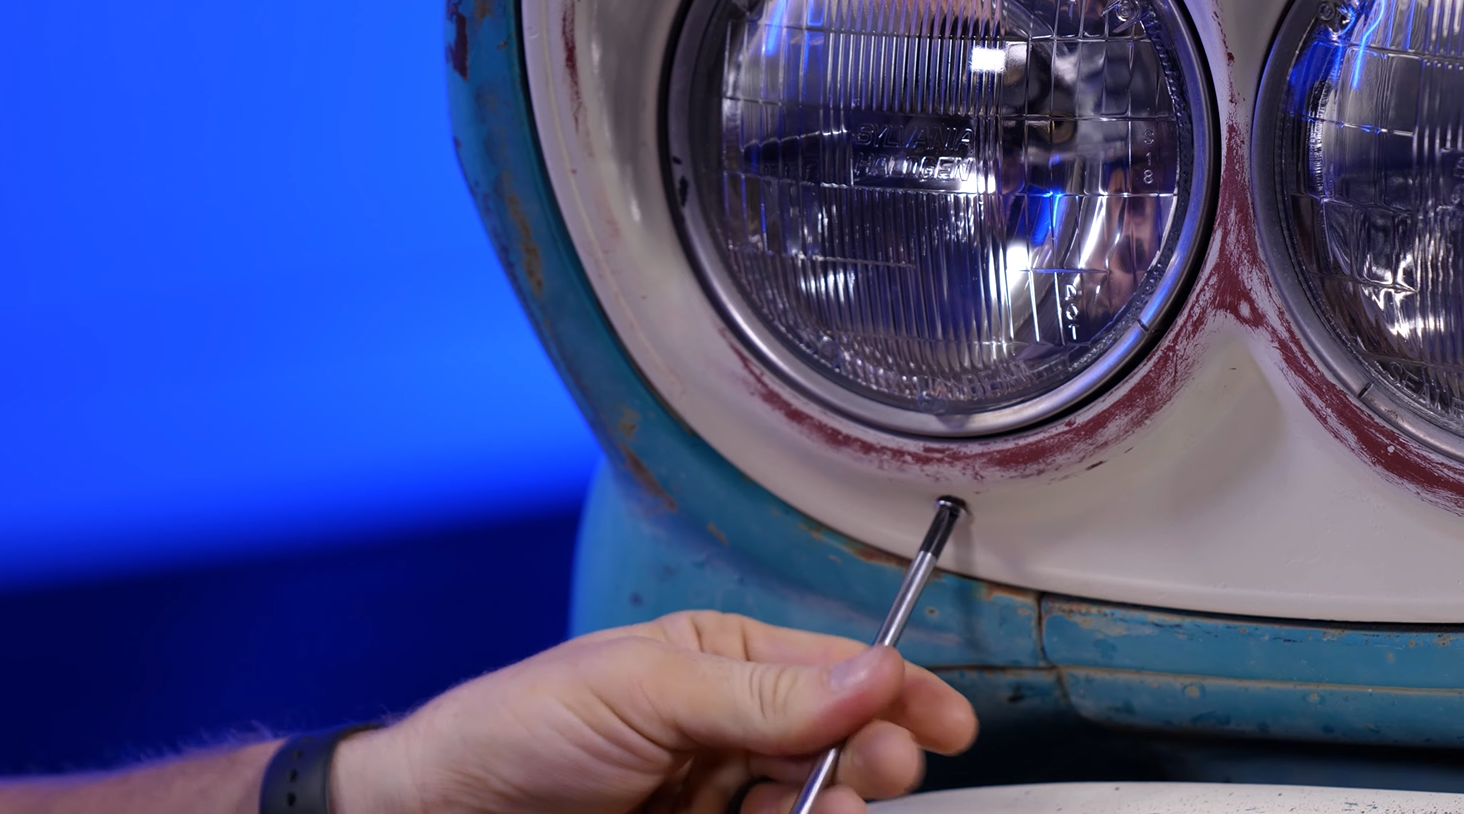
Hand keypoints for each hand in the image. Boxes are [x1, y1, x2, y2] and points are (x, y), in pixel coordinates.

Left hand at [330, 610, 978, 813]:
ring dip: (826, 811)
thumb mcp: (642, 692)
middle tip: (877, 775)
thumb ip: (759, 693)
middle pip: (840, 746)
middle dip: (870, 760)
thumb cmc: (515, 730)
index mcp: (722, 664)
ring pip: (811, 806)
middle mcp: (729, 730)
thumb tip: (871, 673)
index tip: (948, 727)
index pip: (835, 672)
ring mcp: (715, 798)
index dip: (898, 695)